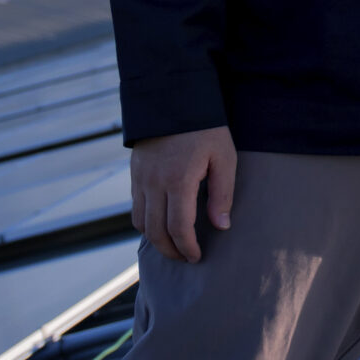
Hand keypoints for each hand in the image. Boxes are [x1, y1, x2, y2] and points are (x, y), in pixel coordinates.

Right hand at [129, 126, 237, 261]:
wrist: (173, 100)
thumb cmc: (206, 129)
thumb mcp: (223, 158)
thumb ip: (222, 194)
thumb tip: (221, 226)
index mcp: (178, 181)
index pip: (178, 228)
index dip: (187, 247)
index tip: (197, 257)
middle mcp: (154, 184)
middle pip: (155, 232)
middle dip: (170, 250)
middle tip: (186, 258)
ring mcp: (141, 179)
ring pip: (140, 222)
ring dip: (155, 240)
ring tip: (174, 246)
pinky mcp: (135, 174)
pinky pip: (135, 208)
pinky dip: (145, 223)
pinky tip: (161, 225)